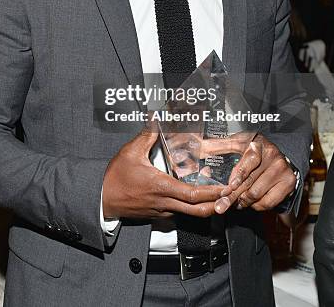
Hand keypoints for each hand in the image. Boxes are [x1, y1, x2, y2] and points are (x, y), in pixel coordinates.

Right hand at [102, 127, 227, 219]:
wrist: (102, 199)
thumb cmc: (115, 179)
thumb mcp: (130, 152)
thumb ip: (146, 135)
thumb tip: (155, 119)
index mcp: (161, 186)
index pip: (193, 195)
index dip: (212, 193)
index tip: (226, 188)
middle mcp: (165, 202)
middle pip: (199, 210)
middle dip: (218, 204)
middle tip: (232, 195)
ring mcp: (163, 211)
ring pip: (191, 213)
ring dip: (207, 205)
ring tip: (219, 194)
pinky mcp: (158, 215)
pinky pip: (180, 213)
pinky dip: (192, 206)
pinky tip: (196, 195)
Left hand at [205, 134, 296, 214]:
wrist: (278, 156)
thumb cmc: (252, 150)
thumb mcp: (237, 143)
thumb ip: (219, 145)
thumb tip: (200, 145)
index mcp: (258, 144)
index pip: (249, 161)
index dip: (238, 175)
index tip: (228, 187)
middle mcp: (272, 156)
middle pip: (250, 181)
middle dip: (233, 196)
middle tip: (221, 206)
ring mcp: (282, 170)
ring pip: (257, 194)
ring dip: (243, 201)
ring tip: (236, 201)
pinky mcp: (288, 183)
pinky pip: (268, 202)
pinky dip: (256, 205)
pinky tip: (250, 201)